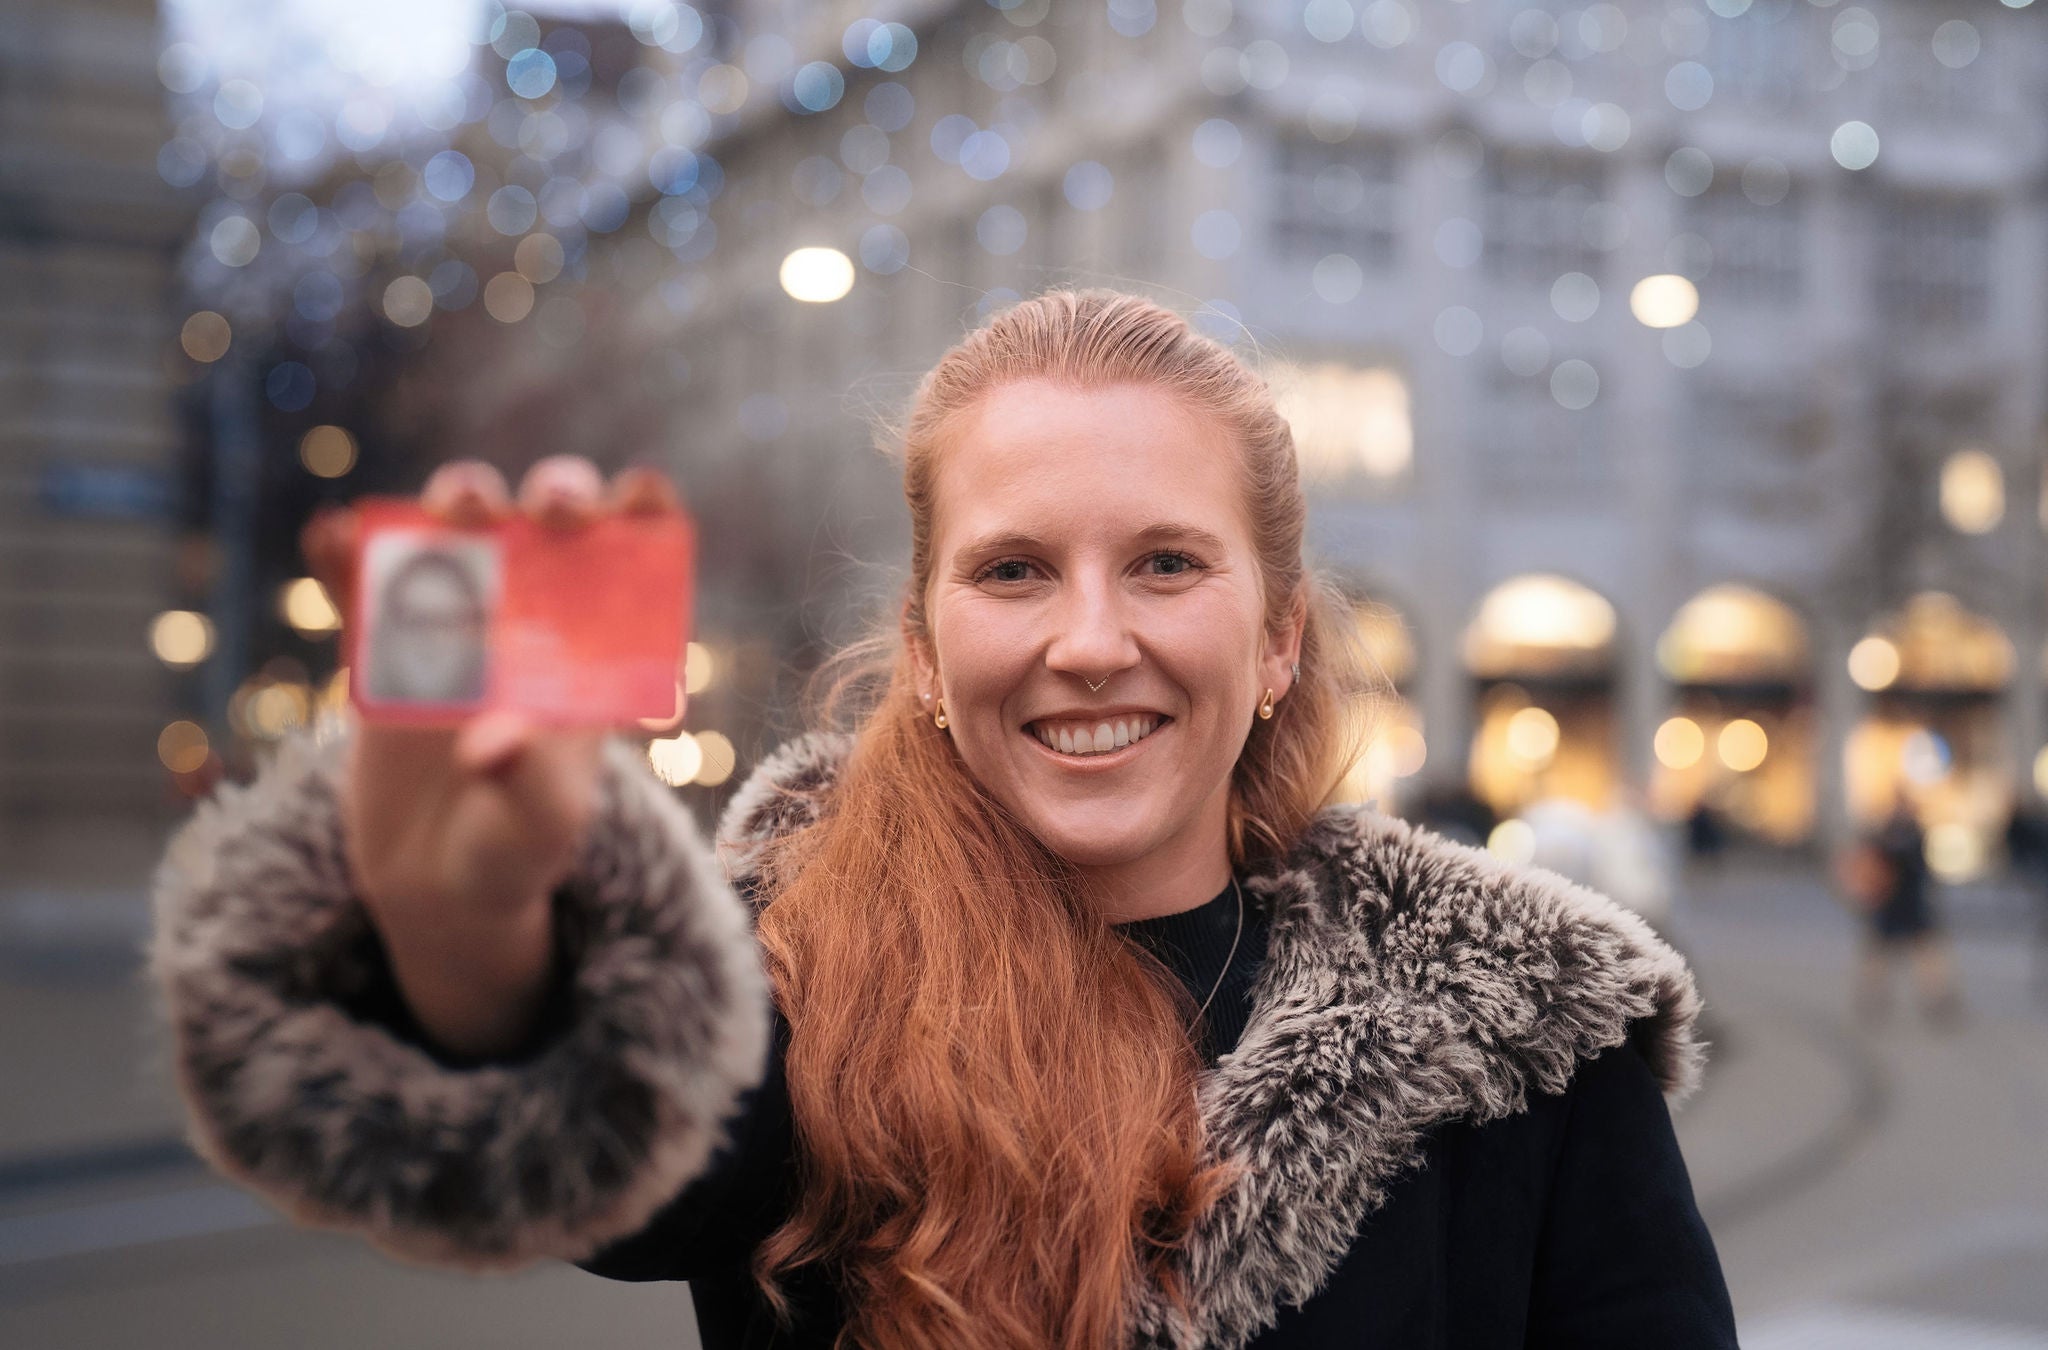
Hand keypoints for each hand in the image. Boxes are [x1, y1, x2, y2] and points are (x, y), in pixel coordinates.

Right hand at [301, 455, 682, 1051]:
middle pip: (550, 524)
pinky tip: (328, 538)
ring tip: (457, 511)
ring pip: (461, 531)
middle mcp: (534, 617)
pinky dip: (343, 556)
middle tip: (550, 509)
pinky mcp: (383, 643)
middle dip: (557, 494)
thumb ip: (530, 784)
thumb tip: (492, 743)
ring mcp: (457, 621)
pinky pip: (361, 586)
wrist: (439, 880)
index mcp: (597, 650)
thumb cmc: (517, 847)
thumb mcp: (539, 826)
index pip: (635, 558)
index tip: (641, 492)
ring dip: (460, 501)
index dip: (644, 511)